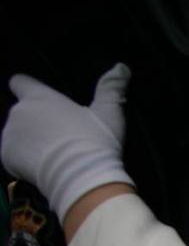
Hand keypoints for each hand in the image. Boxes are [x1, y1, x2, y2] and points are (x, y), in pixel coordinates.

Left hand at [2, 64, 133, 221]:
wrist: (83, 178)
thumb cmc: (96, 142)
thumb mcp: (109, 113)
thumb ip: (111, 87)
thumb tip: (121, 67)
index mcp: (39, 96)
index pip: (20, 82)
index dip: (28, 90)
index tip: (42, 102)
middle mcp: (19, 111)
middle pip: (20, 112)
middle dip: (34, 122)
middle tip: (58, 138)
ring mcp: (10, 134)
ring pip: (16, 134)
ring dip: (28, 141)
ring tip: (52, 156)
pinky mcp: (6, 157)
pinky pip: (12, 156)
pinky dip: (23, 162)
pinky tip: (43, 169)